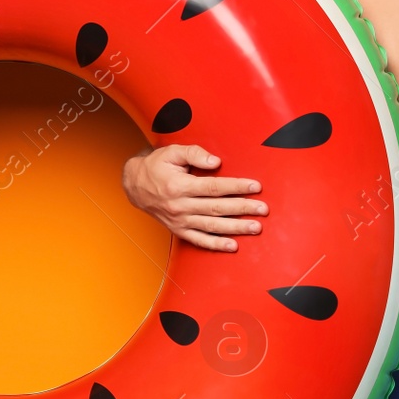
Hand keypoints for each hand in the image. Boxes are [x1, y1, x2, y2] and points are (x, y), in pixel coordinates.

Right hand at [121, 144, 266, 251]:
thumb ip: (193, 154)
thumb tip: (215, 162)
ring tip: (256, 227)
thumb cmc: (156, 166)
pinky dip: (216, 245)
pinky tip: (233, 246)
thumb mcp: (171, 152)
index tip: (255, 186)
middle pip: (217, 208)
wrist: (134, 186)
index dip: (236, 187)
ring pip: (212, 226)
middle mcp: (180, 206)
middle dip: (243, 208)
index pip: (214, 187)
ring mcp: (180, 221)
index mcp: (180, 186)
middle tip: (263, 209)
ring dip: (236, 228)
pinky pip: (199, 240)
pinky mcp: (179, 230)